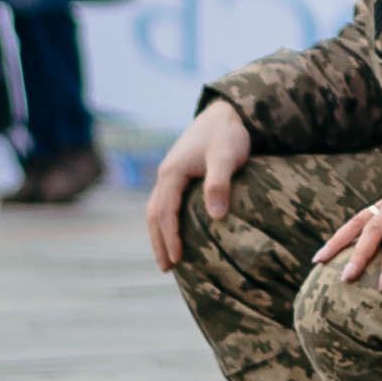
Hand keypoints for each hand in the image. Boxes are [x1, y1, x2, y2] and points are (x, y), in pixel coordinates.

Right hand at [144, 100, 253, 271]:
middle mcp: (166, 173)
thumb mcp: (227, 157)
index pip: (165, 212)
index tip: (178, 260)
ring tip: (168, 258)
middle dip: (158, 242)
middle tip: (167, 268)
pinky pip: (165, 202)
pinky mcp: (178, 173)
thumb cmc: (228, 135)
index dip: (170, 237)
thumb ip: (219, 184)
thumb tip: (216, 217)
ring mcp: (170, 173)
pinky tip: (175, 232)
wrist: (226, 112)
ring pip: (156, 208)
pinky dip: (165, 221)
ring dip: (159, 234)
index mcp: (172, 172)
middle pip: (153, 214)